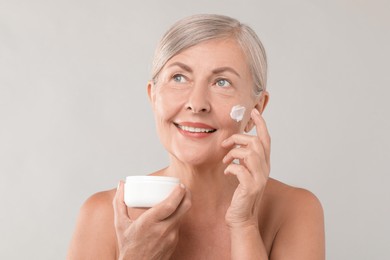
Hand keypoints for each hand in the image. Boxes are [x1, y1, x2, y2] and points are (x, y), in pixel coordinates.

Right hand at [113, 181, 190, 259]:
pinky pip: (178, 225)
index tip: (180, 185)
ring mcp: (171, 237)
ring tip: (178, 197)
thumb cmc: (128, 246)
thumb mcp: (120, 224)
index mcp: (149, 222)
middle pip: (184, 208)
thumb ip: (119, 202)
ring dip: (182, 205)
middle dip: (187, 195)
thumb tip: (121, 184)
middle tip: (183, 188)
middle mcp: (163, 230)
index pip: (170, 205)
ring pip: (182, 216)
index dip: (178, 193)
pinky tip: (173, 213)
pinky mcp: (174, 242)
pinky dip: (177, 217)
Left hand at [222, 108, 270, 228]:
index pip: (266, 139)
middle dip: (238, 138)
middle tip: (225, 144)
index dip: (261, 125)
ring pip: (250, 153)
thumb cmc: (240, 193)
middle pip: (256, 143)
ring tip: (226, 160)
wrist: (241, 217)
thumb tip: (236, 144)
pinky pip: (240, 168)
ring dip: (233, 153)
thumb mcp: (244, 172)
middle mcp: (265, 169)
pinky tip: (227, 172)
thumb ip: (244, 159)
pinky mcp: (251, 187)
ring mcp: (259, 178)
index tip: (254, 112)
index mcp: (264, 163)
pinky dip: (230, 167)